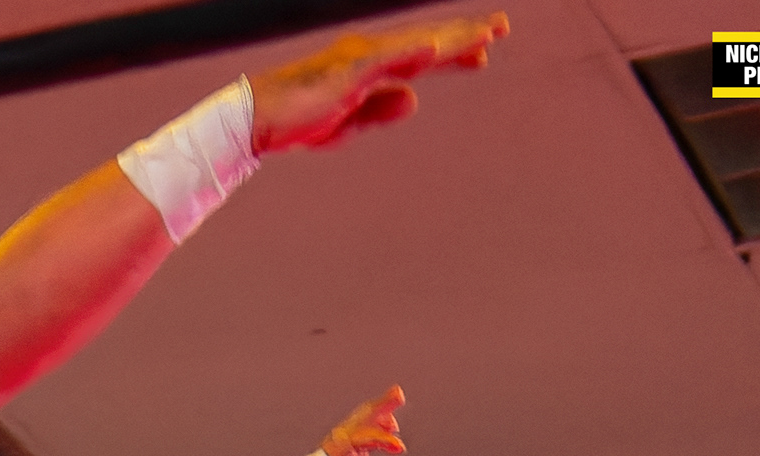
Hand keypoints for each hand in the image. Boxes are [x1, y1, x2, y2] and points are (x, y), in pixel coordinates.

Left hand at [246, 387, 404, 455]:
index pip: (350, 442)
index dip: (375, 438)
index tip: (399, 446)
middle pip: (350, 430)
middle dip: (375, 412)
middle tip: (398, 393)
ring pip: (348, 444)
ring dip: (368, 429)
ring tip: (390, 418)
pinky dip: (358, 453)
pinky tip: (365, 455)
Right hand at [251, 17, 507, 154]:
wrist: (258, 121)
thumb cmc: (298, 120)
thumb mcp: (348, 123)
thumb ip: (381, 110)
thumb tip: (414, 101)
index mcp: (371, 67)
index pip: (420, 56)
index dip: (454, 51)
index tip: (484, 52)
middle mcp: (369, 53)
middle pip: (426, 42)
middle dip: (464, 35)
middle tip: (502, 27)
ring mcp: (360, 59)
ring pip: (415, 46)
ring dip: (450, 39)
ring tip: (484, 34)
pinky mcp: (347, 72)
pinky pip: (387, 59)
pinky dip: (413, 53)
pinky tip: (437, 49)